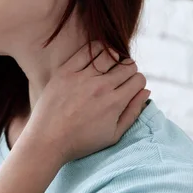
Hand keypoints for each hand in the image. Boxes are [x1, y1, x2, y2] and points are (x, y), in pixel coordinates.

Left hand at [25, 40, 150, 164]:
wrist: (46, 141)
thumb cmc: (80, 142)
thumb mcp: (113, 135)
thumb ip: (133, 112)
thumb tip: (146, 91)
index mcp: (114, 103)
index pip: (139, 80)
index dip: (137, 83)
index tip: (129, 88)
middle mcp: (101, 87)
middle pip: (128, 65)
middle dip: (129, 71)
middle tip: (119, 78)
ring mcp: (82, 77)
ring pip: (111, 54)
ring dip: (115, 58)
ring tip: (109, 68)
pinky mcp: (65, 72)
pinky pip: (88, 50)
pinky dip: (98, 50)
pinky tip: (97, 58)